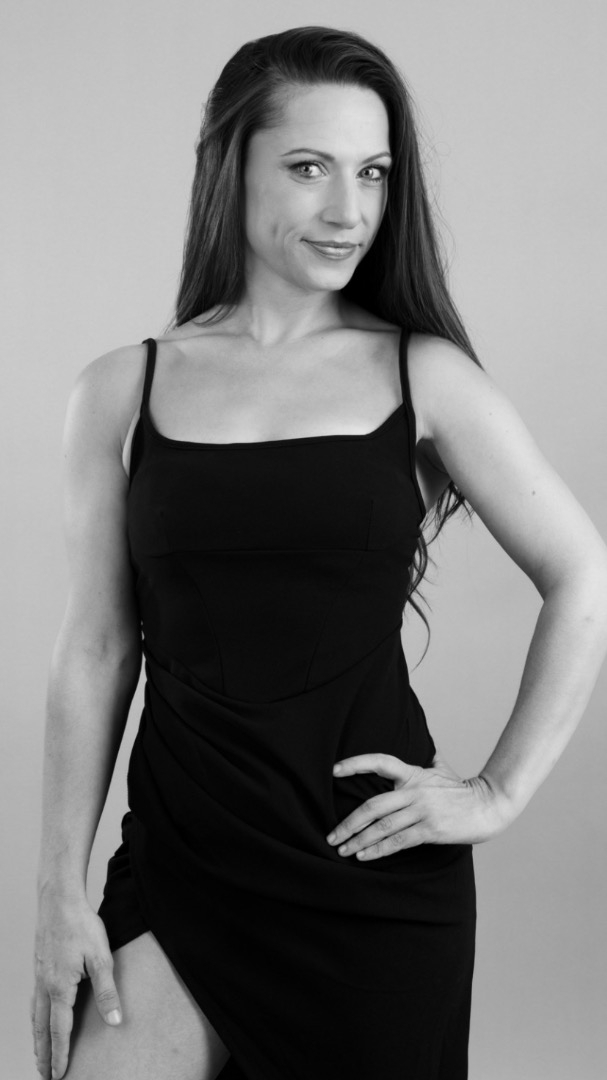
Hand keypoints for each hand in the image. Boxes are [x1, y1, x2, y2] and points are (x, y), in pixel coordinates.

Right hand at [31, 888, 121, 1078]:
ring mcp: (39, 976)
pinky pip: (34, 1001)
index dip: (61, 1055)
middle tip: (44, 1076)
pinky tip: (39, 1018)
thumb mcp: (101, 957)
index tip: (59, 1076)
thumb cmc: (81, 925)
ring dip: (37, 1038)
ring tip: (40, 1054)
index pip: (60, 1031)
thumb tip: (114, 1021)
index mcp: (59, 988)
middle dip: (43, 1054)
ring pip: (34, 1016)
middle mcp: (44, 986)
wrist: (59, 899)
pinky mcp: (39, 966)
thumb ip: (107, 991)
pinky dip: (35, 1018)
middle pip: (41, 1029)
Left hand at [326, 751, 513, 859]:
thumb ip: (430, 759)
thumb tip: (427, 747)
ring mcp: (422, 810)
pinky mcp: (430, 829)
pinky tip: (364, 856)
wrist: (489, 805)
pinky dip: (378, 850)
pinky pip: (398, 841)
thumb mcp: (444, 769)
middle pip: (373, 805)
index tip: (334, 770)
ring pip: (382, 827)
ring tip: (342, 851)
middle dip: (348, 823)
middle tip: (332, 836)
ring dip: (359, 840)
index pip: (380, 762)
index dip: (355, 764)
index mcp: (413, 773)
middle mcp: (414, 790)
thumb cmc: (464, 790)